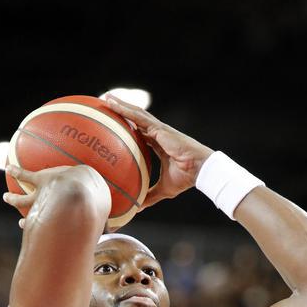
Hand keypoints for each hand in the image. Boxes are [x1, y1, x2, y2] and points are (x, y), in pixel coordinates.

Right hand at [3, 162, 109, 229]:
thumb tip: (111, 231)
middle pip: (31, 215)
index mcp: (54, 219)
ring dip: (13, 198)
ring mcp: (40, 196)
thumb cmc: (88, 204)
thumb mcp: (94, 218)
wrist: (78, 191)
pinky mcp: (40, 180)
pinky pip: (24, 175)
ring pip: (22, 198)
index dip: (35, 229)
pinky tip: (7, 168)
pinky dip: (15, 172)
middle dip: (25, 220)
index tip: (28, 229)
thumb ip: (100, 224)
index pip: (43, 226)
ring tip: (5, 197)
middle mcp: (44, 210)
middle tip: (20, 222)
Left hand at [104, 94, 213, 209]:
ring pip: (136, 114)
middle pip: (137, 120)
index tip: (118, 125)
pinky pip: (138, 117)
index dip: (131, 128)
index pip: (142, 133)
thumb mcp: (163, 189)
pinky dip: (125, 110)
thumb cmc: (185, 178)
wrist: (199, 169)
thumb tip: (137, 207)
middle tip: (108, 106)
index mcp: (160, 144)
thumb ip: (150, 196)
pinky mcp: (159, 128)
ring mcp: (159, 129)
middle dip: (123, 111)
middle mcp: (158, 133)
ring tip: (107, 98)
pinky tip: (113, 104)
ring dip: (121, 105)